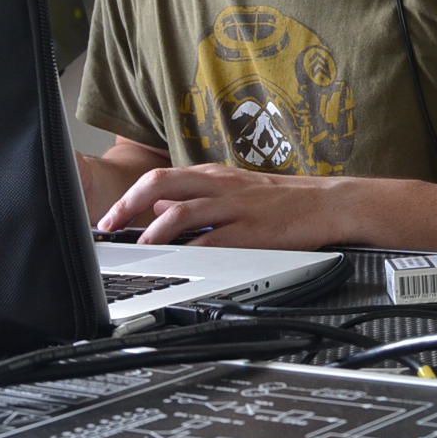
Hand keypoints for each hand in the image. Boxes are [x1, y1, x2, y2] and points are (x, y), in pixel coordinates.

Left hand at [94, 163, 351, 249]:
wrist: (328, 203)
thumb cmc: (282, 201)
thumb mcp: (233, 191)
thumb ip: (196, 198)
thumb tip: (158, 208)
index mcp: (213, 175)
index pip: (159, 178)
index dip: (127, 197)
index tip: (108, 219)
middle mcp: (219, 185)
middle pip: (160, 185)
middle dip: (127, 206)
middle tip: (108, 227)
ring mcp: (234, 206)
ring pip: (181, 211)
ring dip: (152, 231)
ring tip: (138, 247)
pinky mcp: (251, 230)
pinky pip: (212, 240)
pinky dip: (189, 252)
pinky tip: (178, 262)